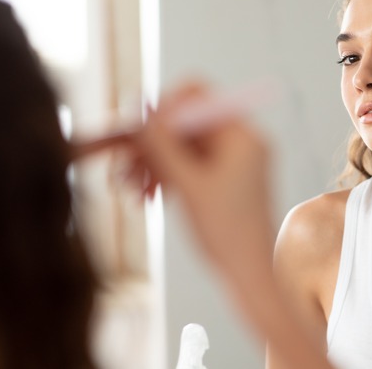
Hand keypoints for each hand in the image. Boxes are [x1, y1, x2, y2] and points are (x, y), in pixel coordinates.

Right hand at [137, 84, 274, 280]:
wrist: (249, 274)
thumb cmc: (227, 232)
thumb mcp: (187, 184)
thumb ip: (162, 143)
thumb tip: (140, 106)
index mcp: (242, 135)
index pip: (196, 96)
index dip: (162, 109)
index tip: (136, 133)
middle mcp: (241, 142)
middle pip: (186, 123)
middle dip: (152, 145)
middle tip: (122, 168)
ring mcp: (234, 160)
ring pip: (183, 146)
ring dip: (153, 164)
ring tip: (130, 190)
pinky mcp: (225, 179)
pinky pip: (190, 165)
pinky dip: (167, 177)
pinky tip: (146, 197)